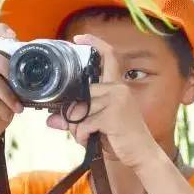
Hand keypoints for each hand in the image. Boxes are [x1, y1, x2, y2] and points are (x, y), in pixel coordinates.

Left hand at [46, 34, 158, 169]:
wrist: (143, 155)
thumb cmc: (122, 139)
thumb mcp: (98, 126)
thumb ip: (76, 119)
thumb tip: (51, 119)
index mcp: (117, 87)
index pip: (108, 58)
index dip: (94, 44)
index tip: (78, 38)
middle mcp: (118, 89)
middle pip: (81, 94)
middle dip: (72, 116)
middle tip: (79, 131)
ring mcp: (116, 100)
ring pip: (79, 110)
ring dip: (77, 129)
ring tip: (87, 138)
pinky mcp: (112, 115)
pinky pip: (83, 123)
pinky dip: (82, 136)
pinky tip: (90, 141)